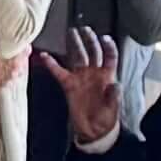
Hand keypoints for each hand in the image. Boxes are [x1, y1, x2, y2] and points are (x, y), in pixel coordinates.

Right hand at [53, 28, 124, 142]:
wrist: (94, 131)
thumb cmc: (107, 119)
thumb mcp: (113, 108)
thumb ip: (114, 96)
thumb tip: (115, 84)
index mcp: (107, 76)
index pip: (109, 57)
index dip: (108, 46)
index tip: (104, 38)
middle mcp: (94, 73)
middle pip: (92, 52)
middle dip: (89, 40)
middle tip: (84, 29)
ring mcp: (81, 77)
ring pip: (77, 56)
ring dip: (74, 45)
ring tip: (71, 32)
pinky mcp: (69, 85)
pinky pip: (59, 72)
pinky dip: (52, 64)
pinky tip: (45, 55)